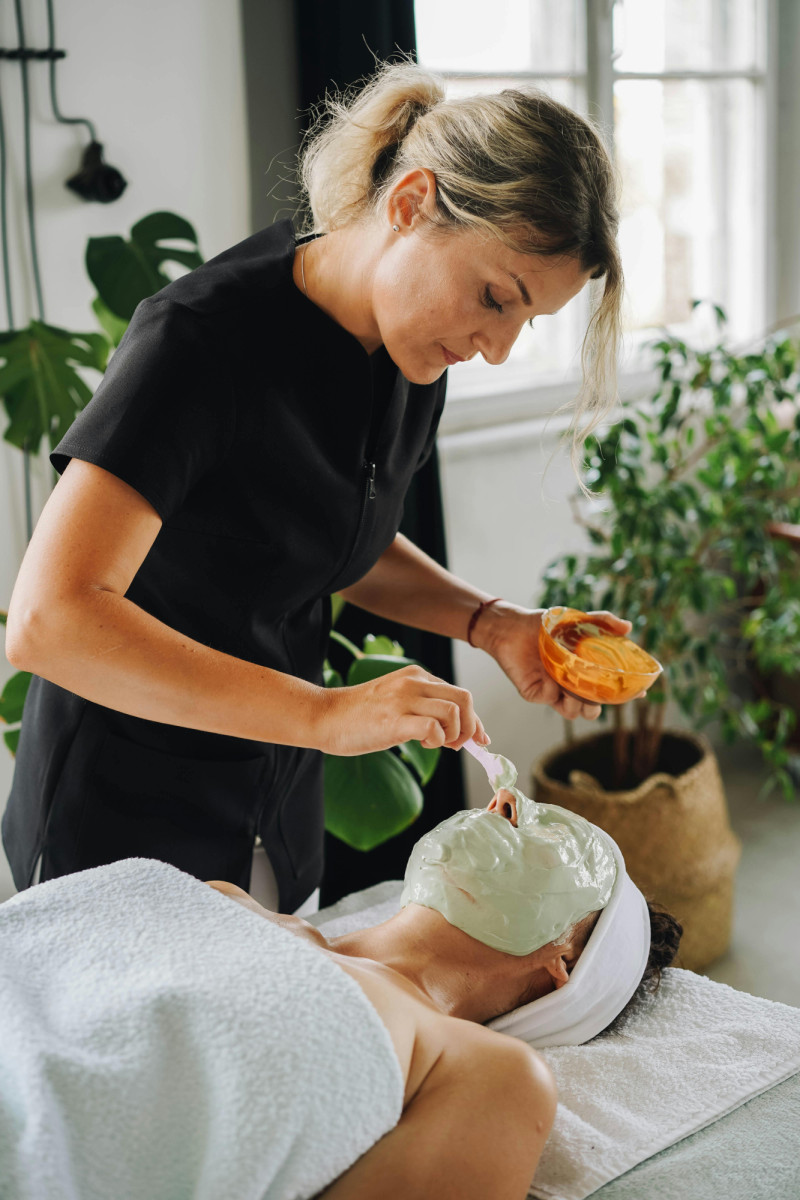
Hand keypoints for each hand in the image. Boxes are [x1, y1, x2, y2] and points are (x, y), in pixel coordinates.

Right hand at [316, 664, 488, 755]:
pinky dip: (437, 740)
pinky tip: (423, 745)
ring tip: (435, 744)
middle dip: (471, 727)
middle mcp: (414, 682)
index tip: (481, 739)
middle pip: (465, 699)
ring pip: (454, 712)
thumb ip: (424, 707)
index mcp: (417, 676)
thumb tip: (456, 731)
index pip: (461, 694)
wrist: (325, 715)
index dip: (476, 720)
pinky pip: (433, 727)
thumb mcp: (397, 701)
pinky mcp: (393, 720)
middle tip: (456, 746)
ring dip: (453, 735)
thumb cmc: (360, 715)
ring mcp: (403, 699)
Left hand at [473, 603, 638, 720]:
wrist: (512, 627)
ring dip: (582, 705)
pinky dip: (560, 696)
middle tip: (599, 695)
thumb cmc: (545, 625)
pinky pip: (555, 703)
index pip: (608, 688)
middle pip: (593, 708)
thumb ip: (602, 622)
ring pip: (576, 712)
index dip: (624, 693)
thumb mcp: (577, 621)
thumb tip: (628, 626)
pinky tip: (557, 682)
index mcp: (584, 671)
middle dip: (599, 707)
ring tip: (577, 689)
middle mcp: (571, 683)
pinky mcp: (537, 693)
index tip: (638, 691)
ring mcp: (554, 690)